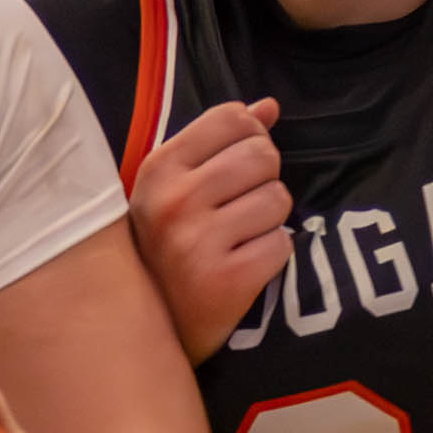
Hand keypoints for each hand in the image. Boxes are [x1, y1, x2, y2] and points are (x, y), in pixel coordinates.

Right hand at [129, 98, 291, 361]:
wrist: (150, 326)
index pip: (232, 118)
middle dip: (264, 179)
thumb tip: (268, 106)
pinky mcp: (227, 280)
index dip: (250, 138)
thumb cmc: (164, 246)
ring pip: (279, 199)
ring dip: (269, 219)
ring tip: (239, 238)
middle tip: (239, 208)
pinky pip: (283, 244)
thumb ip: (219, 141)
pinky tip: (244, 265)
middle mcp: (175, 200)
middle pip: (263, 156)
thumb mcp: (175, 186)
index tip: (237, 166)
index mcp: (159, 168)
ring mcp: (198, 242)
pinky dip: (272, 255)